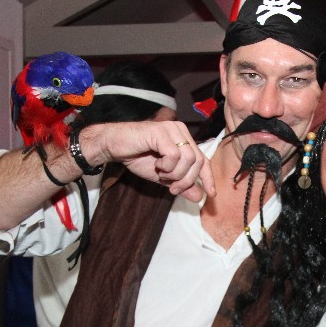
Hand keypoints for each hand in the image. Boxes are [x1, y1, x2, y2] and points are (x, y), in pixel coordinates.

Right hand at [80, 121, 215, 201]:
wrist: (114, 147)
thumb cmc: (137, 157)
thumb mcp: (163, 177)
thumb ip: (181, 184)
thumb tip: (199, 197)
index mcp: (184, 139)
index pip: (203, 159)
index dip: (208, 177)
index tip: (211, 195)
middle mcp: (181, 131)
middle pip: (197, 161)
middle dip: (187, 180)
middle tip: (173, 189)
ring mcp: (171, 129)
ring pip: (188, 158)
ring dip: (176, 174)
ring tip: (162, 175)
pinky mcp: (161, 131)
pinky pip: (174, 155)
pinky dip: (167, 166)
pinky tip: (157, 165)